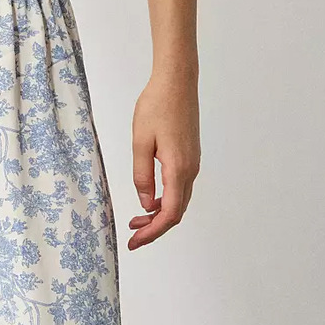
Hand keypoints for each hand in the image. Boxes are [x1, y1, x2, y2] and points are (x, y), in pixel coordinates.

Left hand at [127, 70, 199, 249]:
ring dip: (159, 214)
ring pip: (179, 201)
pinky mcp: (190, 157)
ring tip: (136, 220)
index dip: (152, 232)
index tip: (134, 242)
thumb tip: (145, 203)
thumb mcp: (140, 142)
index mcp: (178, 170)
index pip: (169, 214)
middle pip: (176, 212)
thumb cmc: (156, 107)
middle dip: (155, 228)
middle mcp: (190, 170)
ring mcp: (192, 164)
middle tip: (132, 236)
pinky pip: (179, 188)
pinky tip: (148, 198)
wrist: (177, 82)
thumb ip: (142, 175)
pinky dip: (164, 200)